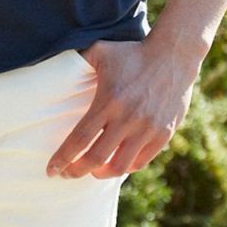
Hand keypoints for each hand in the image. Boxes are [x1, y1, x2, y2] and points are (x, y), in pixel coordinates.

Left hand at [45, 38, 201, 178]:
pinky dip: (125, 167)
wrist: (174, 55)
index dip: (63, 159)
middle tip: (67, 175)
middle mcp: (128, 118)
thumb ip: (78, 61)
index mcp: (108, 101)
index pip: (79, 139)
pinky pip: (140, 162)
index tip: (51, 170)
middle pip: (96, 158)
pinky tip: (116, 163)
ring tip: (93, 171)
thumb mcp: (101, 51)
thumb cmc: (133, 53)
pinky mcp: (163, 134)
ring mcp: (147, 128)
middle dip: (77, 171)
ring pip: (119, 166)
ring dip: (101, 174)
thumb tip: (55, 68)